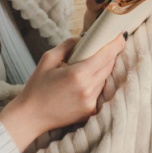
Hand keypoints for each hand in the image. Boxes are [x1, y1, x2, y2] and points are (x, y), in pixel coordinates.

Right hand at [0, 35, 124, 150]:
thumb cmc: (36, 87)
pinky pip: (100, 91)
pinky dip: (97, 83)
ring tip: (92, 63)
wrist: (31, 116)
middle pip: (109, 66)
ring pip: (105, 79)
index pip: (105, 55)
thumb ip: (67, 45)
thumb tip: (84, 38)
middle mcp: (88, 89)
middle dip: (110, 54)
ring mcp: (91, 102)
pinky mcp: (91, 111)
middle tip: (107, 45)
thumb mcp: (47, 59)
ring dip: (103, 69)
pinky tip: (86, 80)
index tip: (121, 36)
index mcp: (77, 74)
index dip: (116, 44)